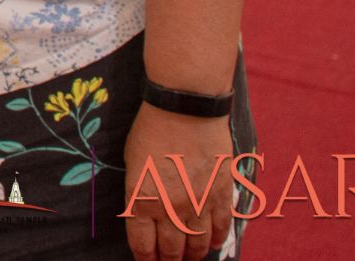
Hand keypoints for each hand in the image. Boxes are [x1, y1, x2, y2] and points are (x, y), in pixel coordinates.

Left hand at [124, 103, 236, 260]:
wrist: (186, 108)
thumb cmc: (151, 130)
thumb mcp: (132, 163)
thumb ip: (139, 193)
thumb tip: (143, 214)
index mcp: (142, 200)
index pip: (143, 245)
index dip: (145, 259)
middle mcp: (171, 209)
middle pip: (171, 250)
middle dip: (169, 260)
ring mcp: (199, 205)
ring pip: (199, 245)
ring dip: (194, 255)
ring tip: (190, 257)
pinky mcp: (221, 196)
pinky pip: (222, 228)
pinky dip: (218, 240)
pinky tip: (213, 244)